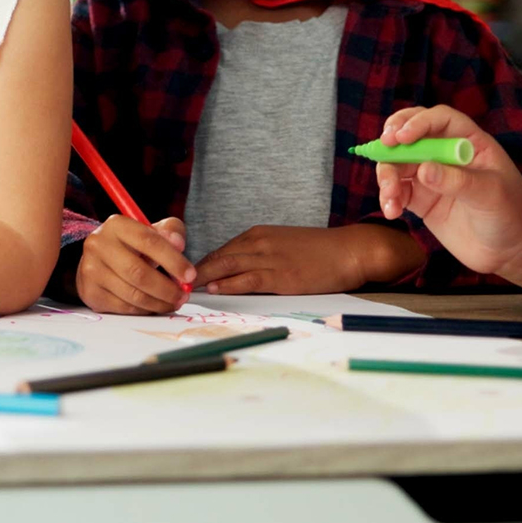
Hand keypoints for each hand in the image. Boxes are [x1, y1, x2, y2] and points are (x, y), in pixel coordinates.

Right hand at [76, 216, 193, 313]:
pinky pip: (123, 307)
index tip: (190, 276)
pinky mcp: (90, 292)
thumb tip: (178, 243)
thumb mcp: (154, 230)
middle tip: (183, 296)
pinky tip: (154, 305)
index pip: (148, 241)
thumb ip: (171, 232)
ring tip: (173, 302)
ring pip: (132, 294)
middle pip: (138, 273)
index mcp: (116, 225)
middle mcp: (98, 245)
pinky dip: (144, 310)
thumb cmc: (133, 245)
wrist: (100, 259)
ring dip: (159, 303)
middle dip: (167, 289)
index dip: (173, 260)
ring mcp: (90, 269)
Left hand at [194, 224, 421, 294]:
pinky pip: (249, 279)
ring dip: (203, 277)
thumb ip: (259, 254)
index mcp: (258, 234)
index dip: (199, 264)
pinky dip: (229, 283)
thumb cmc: (319, 251)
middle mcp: (259, 242)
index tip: (181, 275)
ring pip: (227, 266)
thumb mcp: (283, 245)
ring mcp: (270, 258)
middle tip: (171, 281)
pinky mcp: (283, 275)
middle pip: (217, 257)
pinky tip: (215, 288)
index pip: (220, 250)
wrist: (350, 250)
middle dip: (192, 270)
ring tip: (181, 287)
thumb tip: (234, 270)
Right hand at [374, 106, 521, 283]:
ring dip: (386, 176)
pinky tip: (391, 211)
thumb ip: (457, 181)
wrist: (514, 250)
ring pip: (397, 164)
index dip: (419, 122)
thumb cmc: (514, 214)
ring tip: (391, 197)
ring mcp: (432, 177)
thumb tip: (422, 169)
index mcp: (469, 143)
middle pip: (411, 135)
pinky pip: (396, 191)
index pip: (440, 120)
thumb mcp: (491, 194)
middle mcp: (446, 155)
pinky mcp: (421, 200)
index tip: (402, 138)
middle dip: (391, 140)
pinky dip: (388, 198)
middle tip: (381, 149)